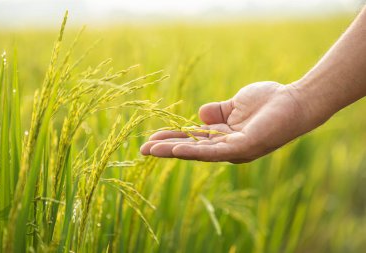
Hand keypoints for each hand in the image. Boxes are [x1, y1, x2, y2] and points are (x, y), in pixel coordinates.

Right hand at [140, 81, 325, 162]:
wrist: (294, 101)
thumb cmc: (268, 102)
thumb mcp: (235, 105)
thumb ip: (217, 111)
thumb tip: (198, 114)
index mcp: (223, 136)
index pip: (192, 138)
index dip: (171, 138)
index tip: (151, 138)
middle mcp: (226, 146)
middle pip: (191, 148)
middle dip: (166, 148)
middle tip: (142, 150)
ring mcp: (235, 149)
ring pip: (199, 152)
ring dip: (174, 151)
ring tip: (152, 150)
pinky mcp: (244, 147)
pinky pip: (216, 152)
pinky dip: (195, 151)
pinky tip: (178, 150)